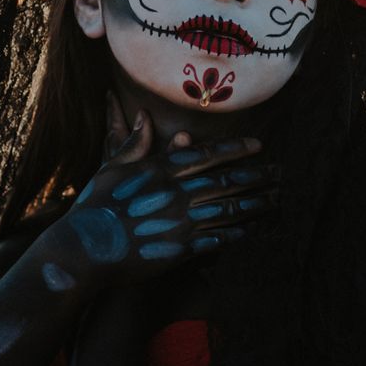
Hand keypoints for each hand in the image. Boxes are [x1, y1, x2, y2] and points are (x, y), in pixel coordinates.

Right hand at [60, 95, 277, 286]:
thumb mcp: (111, 168)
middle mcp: (177, 192)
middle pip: (227, 180)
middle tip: (280, 173)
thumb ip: (134, 144)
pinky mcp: (181, 248)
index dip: (236, 149)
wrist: (85, 248)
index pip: (208, 154)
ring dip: (255, 203)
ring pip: (229, 209)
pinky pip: (217, 239)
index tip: (258, 145)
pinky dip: (236, 234)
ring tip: (275, 200)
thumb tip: (143, 117)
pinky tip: (251, 231)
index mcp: (162, 169)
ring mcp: (182, 221)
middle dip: (257, 175)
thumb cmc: (94, 206)